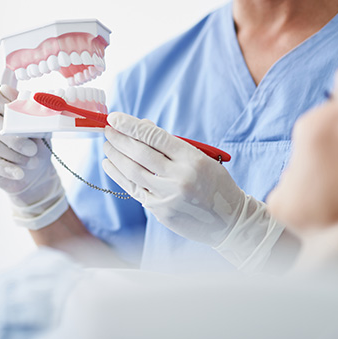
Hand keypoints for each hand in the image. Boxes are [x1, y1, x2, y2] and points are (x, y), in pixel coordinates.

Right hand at [0, 82, 66, 228]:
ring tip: (31, 162)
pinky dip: (6, 167)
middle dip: (15, 138)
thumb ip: (30, 113)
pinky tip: (19, 173)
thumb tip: (23, 100)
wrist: (34, 172)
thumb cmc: (35, 144)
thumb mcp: (39, 127)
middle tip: (33, 149)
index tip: (7, 107)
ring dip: (14, 155)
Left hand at [102, 112, 282, 271]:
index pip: (154, 136)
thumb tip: (141, 127)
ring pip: (132, 171)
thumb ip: (171, 144)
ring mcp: (168, 196)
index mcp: (192, 159)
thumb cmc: (214, 183)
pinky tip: (109, 165)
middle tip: (107, 129)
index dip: (131, 125)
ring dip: (115, 156)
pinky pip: (133, 189)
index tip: (114, 117)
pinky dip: (118, 175)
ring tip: (106, 145)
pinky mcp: (161, 211)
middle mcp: (179, 177)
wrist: (230, 221)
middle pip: (139, 153)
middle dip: (119, 139)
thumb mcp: (201, 157)